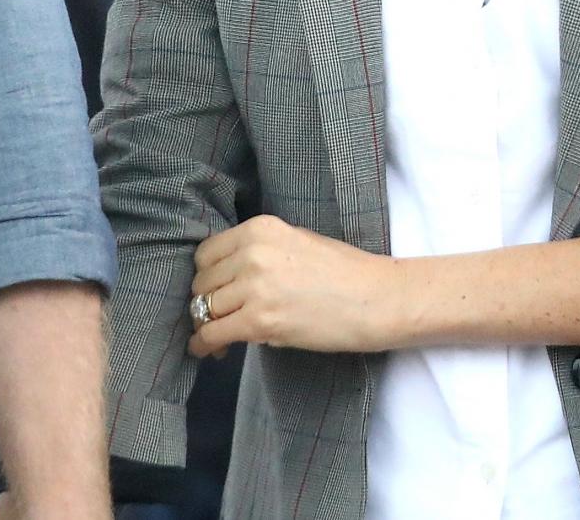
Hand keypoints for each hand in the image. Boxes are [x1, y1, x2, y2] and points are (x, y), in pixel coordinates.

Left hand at [188, 214, 409, 357]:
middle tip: (215, 318)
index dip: (207, 276)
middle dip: (204, 301)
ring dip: (205, 324)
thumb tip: (231, 276)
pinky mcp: (260, 321)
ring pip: (204, 307)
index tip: (212, 291)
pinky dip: (204, 344)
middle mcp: (251, 252)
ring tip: (212, 339)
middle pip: (202, 281)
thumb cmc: (345, 271)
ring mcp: (254, 286)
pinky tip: (206, 351)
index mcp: (259, 228)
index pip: (208, 253)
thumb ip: (260, 252)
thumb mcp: (296, 242)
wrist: (377, 299)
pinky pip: (213, 333)